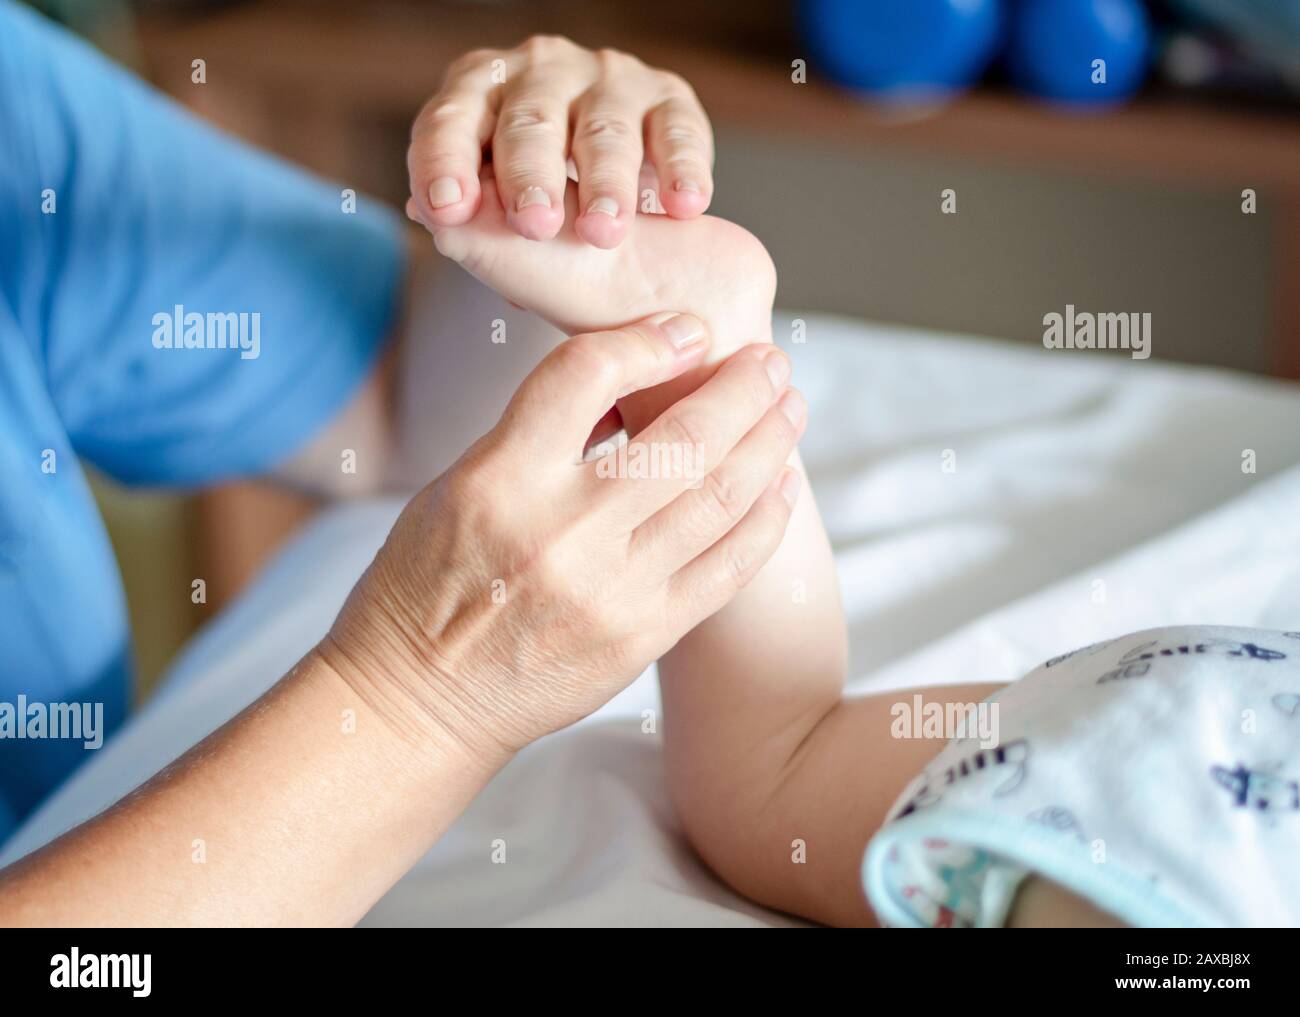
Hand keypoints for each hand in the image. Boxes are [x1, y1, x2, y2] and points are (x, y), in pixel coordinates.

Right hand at [319, 314, 803, 758]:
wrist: (421, 701)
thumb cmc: (427, 584)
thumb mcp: (458, 485)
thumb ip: (541, 434)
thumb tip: (630, 383)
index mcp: (499, 479)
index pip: (586, 375)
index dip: (649, 340)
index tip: (688, 329)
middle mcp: (560, 532)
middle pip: (681, 438)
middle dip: (741, 388)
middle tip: (771, 362)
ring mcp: (609, 590)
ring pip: (719, 497)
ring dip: (767, 442)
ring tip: (788, 408)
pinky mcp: (642, 637)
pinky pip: (727, 568)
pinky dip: (765, 519)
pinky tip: (782, 484)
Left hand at [406, 36, 713, 247]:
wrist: (636, 252)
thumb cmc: (548, 226)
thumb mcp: (495, 229)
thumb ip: (463, 222)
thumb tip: (425, 211)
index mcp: (480, 97)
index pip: (451, 122)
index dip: (446, 163)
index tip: (448, 210)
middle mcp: (539, 76)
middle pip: (529, 122)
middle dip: (529, 174)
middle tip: (534, 225)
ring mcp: (607, 82)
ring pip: (604, 128)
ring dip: (606, 182)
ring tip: (604, 231)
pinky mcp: (668, 100)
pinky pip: (676, 130)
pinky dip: (681, 168)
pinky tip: (684, 206)